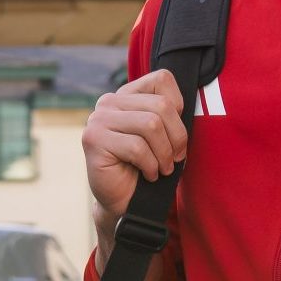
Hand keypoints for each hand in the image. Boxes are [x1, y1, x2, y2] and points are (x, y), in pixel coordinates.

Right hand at [82, 69, 186, 223]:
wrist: (124, 201)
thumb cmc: (146, 167)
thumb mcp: (162, 135)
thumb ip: (167, 114)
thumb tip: (186, 106)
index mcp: (126, 95)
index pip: (161, 80)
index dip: (178, 107)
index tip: (175, 134)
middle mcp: (108, 102)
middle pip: (161, 106)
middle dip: (177, 137)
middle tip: (175, 159)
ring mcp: (98, 119)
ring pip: (151, 125)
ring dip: (164, 154)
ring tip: (162, 168)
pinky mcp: (94, 140)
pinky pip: (137, 147)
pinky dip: (150, 166)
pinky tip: (147, 174)